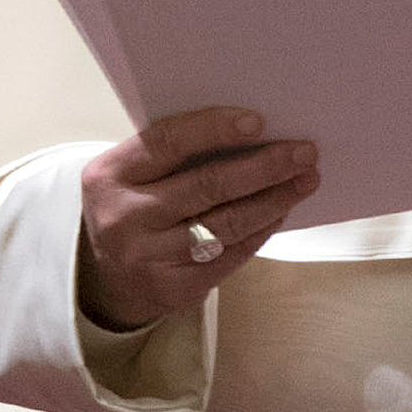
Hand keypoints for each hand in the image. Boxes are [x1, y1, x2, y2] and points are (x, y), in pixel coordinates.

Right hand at [78, 107, 318, 331]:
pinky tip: (279, 212)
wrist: (108, 277)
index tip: (258, 122)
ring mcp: (149, 258)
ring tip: (303, 181)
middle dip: (264, 167)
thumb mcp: (129, 175)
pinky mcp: (176, 289)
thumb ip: (171, 155)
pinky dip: (261, 230)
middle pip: (206, 186)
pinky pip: (231, 255)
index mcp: (109, 176)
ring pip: (226, 224)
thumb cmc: (131, 209)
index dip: (214, 129)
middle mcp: (124, 219)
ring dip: (273, 200)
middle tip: (303, 153)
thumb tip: (249, 133)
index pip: (166, 142)